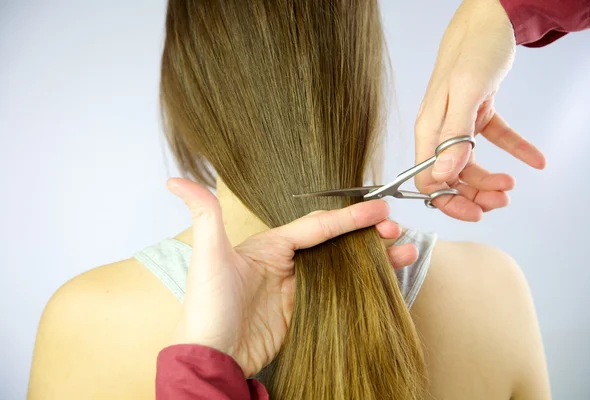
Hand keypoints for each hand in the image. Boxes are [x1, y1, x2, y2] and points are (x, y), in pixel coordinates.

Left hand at [166, 178, 416, 376]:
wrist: (212, 356)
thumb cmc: (206, 307)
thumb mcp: (207, 257)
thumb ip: (204, 215)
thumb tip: (174, 181)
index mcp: (271, 245)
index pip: (317, 225)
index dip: (349, 216)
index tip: (377, 210)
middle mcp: (288, 262)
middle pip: (337, 241)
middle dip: (368, 233)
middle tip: (395, 230)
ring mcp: (299, 287)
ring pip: (345, 264)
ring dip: (374, 256)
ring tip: (404, 251)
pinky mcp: (305, 309)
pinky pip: (343, 290)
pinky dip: (365, 282)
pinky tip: (386, 278)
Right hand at [415, 0, 545, 220]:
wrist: (489, 19)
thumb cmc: (473, 50)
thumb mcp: (465, 92)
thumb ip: (453, 136)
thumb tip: (444, 176)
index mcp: (429, 129)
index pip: (429, 179)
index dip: (449, 200)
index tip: (474, 210)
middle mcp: (439, 131)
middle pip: (450, 177)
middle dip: (473, 195)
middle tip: (501, 200)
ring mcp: (457, 124)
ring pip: (469, 165)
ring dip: (490, 180)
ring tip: (513, 184)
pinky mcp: (478, 114)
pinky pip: (495, 139)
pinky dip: (515, 150)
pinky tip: (535, 159)